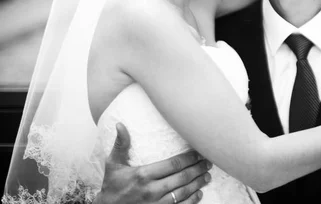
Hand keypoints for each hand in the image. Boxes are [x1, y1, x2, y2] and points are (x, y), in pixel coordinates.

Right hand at [94, 122, 211, 203]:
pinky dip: (191, 201)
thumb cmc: (112, 186)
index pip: (173, 164)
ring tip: (207, 176)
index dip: (189, 158)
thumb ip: (120, 145)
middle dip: (197, 170)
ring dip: (197, 184)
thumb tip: (120, 124)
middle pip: (182, 178)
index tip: (198, 153)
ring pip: (183, 193)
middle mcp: (151, 190)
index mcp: (143, 175)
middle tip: (208, 163)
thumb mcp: (113, 164)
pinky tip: (198, 194)